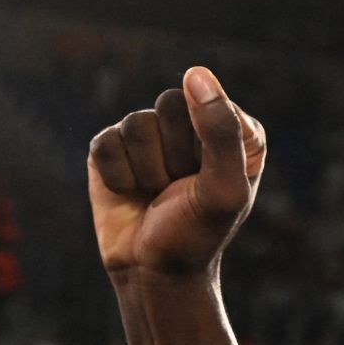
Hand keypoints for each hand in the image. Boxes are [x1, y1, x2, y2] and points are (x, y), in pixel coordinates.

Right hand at [87, 66, 266, 282]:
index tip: (212, 181)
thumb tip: (195, 73)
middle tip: (181, 189)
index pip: (211, 103)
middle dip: (174, 156)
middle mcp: (193, 124)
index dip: (207, 148)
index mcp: (236, 129)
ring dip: (147, 170)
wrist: (154, 271)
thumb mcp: (224, 189)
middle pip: (170, 105)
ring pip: (136, 124)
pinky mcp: (112, 146)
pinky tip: (130, 192)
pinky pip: (106, 143)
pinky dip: (118, 176)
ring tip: (157, 193)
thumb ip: (221, 131)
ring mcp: (150, 132)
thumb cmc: (198, 234)